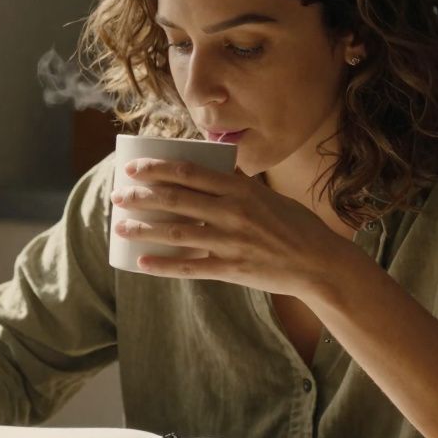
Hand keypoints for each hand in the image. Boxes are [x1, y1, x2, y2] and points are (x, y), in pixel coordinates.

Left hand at [109, 157, 357, 296]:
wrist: (319, 263)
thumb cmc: (294, 226)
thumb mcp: (268, 197)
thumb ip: (237, 187)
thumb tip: (208, 172)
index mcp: (240, 190)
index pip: (189, 173)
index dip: (157, 169)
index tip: (134, 167)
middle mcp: (232, 213)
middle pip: (175, 200)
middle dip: (141, 196)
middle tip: (118, 194)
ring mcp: (230, 242)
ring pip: (176, 232)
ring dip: (143, 228)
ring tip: (120, 225)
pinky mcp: (231, 270)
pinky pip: (190, 267)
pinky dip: (163, 265)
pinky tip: (141, 262)